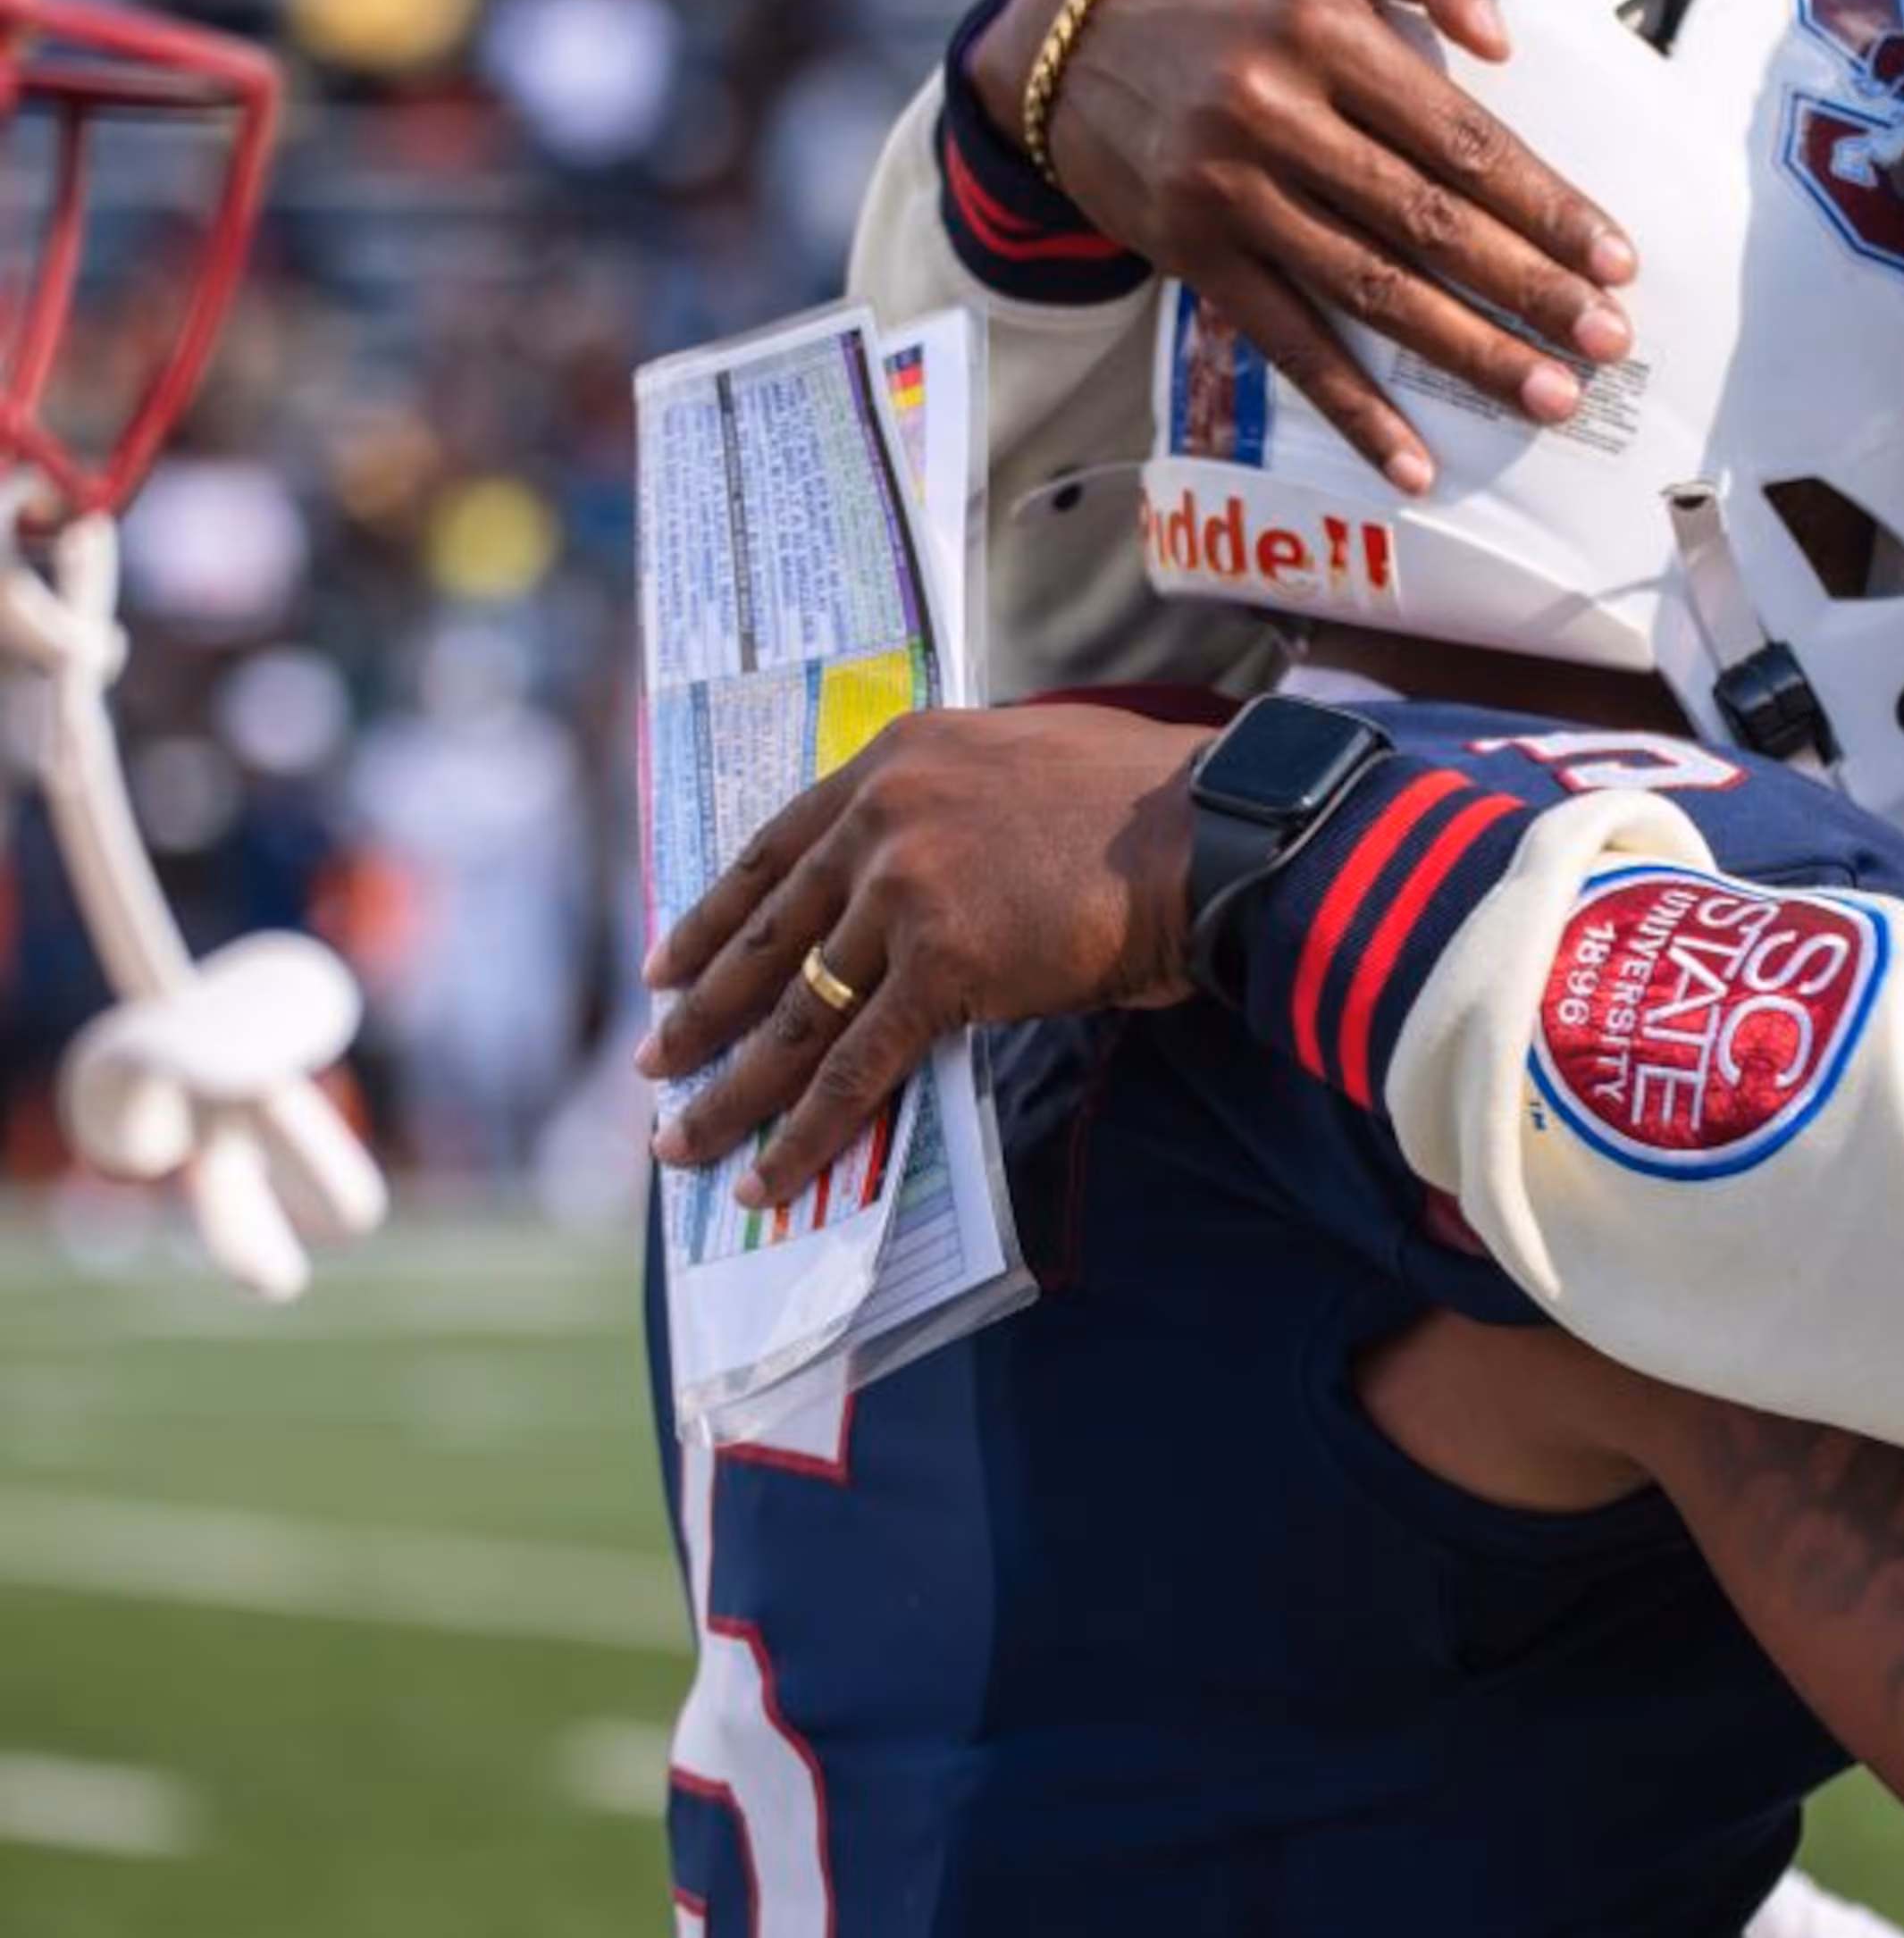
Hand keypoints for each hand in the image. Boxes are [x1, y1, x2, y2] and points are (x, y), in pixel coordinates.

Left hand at [636, 704, 1209, 1204]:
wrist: (1217, 828)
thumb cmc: (1149, 804)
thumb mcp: (1024, 765)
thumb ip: (956, 807)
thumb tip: (931, 877)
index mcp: (897, 760)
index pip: (774, 850)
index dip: (713, 919)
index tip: (665, 964)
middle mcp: (883, 816)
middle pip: (767, 936)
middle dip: (699, 1012)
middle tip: (653, 1063)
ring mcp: (905, 890)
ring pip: (795, 1014)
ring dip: (731, 1091)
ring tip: (682, 1143)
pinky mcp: (943, 965)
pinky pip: (856, 1067)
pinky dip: (806, 1131)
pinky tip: (767, 1177)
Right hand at [975, 0, 1640, 490]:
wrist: (1071, 41)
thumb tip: (1504, 39)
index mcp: (1320, 30)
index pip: (1458, 135)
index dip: (1545, 203)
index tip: (1616, 260)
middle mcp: (1272, 114)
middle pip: (1425, 221)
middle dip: (1528, 289)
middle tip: (1609, 343)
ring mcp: (1229, 195)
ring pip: (1369, 291)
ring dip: (1467, 355)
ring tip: (1551, 397)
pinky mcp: (1197, 258)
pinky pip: (1289, 347)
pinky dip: (1353, 412)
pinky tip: (1416, 466)